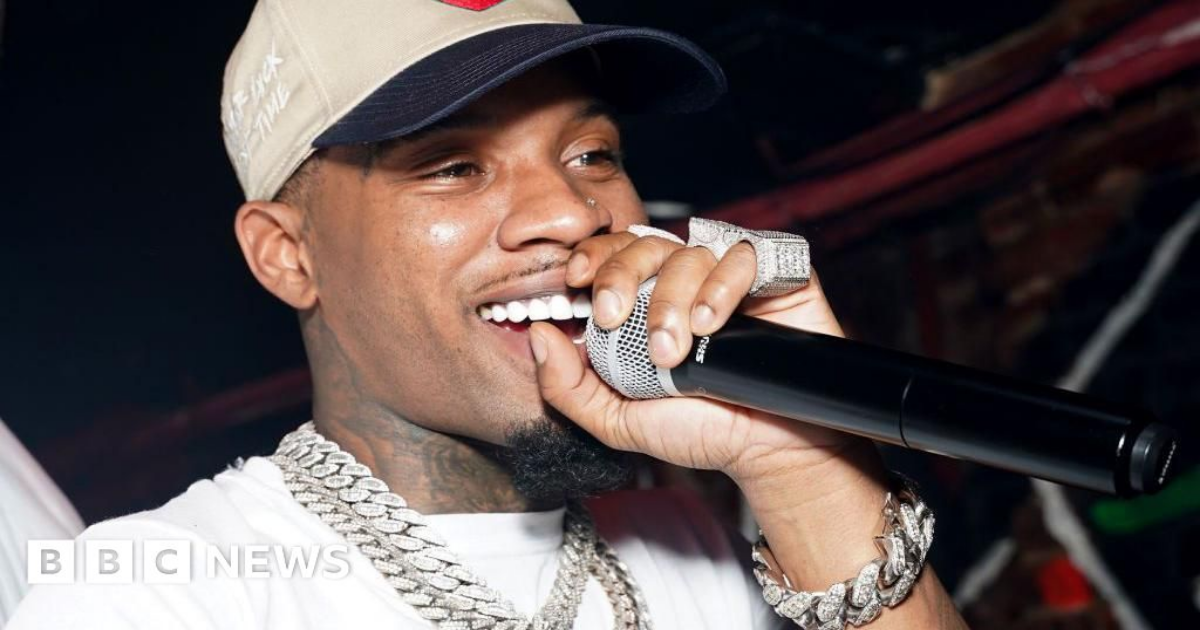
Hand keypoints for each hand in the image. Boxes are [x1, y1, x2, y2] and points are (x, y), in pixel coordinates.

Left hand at [529, 229, 871, 485]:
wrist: (771, 452)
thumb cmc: (703, 431)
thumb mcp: (617, 419)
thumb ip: (567, 386)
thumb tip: (537, 334)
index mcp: (650, 300)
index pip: (615, 255)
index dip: (593, 257)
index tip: (575, 282)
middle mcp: (688, 280)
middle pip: (645, 244)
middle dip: (622, 276)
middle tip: (615, 319)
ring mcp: (732, 274)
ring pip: (690, 252)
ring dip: (672, 298)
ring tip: (674, 349)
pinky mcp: (776, 275)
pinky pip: (744, 254)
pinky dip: (721, 284)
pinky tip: (712, 322)